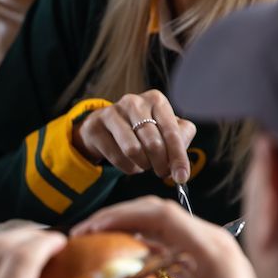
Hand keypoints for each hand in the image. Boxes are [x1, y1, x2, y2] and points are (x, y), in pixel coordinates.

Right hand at [72, 90, 196, 183]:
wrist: (106, 125)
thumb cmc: (142, 129)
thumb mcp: (164, 128)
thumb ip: (180, 141)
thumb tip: (180, 167)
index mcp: (156, 100)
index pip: (172, 132)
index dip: (178, 157)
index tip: (182, 177)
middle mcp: (134, 102)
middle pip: (153, 143)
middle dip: (160, 164)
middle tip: (161, 172)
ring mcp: (112, 113)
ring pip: (133, 150)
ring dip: (142, 165)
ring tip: (144, 164)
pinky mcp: (95, 127)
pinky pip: (116, 157)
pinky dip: (127, 167)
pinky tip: (129, 163)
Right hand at [72, 197, 277, 277]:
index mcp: (211, 254)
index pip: (160, 215)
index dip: (119, 216)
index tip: (90, 230)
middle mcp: (212, 241)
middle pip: (156, 211)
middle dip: (115, 219)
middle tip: (82, 237)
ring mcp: (211, 245)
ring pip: (161, 221)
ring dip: (126, 229)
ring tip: (94, 246)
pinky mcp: (207, 256)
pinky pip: (169, 237)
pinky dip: (141, 241)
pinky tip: (121, 260)